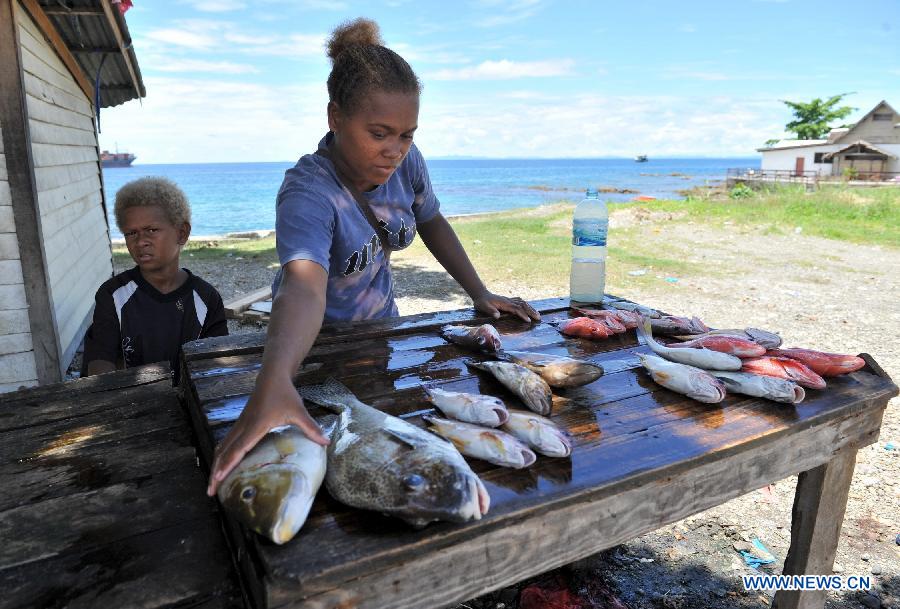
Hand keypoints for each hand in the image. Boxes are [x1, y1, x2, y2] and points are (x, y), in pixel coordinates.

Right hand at [206, 375, 328, 496]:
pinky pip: (226, 442)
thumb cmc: (285, 394)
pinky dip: (221, 456)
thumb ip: (311, 428)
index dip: (228, 464)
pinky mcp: (240, 424)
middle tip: (210, 492)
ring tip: (212, 484)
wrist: (272, 376)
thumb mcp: (299, 411)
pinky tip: (220, 465)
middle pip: (225, 452)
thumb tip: (327, 443)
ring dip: (216, 465)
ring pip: (222, 447)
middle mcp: (244, 426)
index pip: (239, 448)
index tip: (218, 479)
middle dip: (216, 472)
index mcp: (256, 425)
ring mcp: (240, 425)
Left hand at [472, 292, 540, 322]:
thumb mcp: (483, 307)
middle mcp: (508, 301)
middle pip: (522, 305)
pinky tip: (530, 308)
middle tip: (538, 318)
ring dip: (530, 308)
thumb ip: (490, 311)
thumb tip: (497, 316)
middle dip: (531, 311)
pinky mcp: (509, 300)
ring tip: (538, 314)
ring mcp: (509, 300)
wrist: (481, 294)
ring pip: (523, 303)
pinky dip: (527, 305)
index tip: (528, 320)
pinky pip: (520, 302)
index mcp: (504, 303)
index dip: (522, 314)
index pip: (516, 308)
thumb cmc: (482, 302)